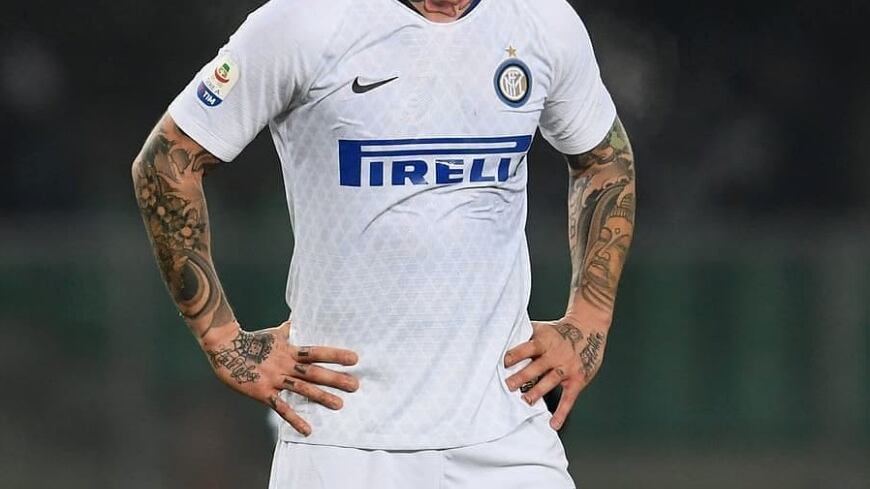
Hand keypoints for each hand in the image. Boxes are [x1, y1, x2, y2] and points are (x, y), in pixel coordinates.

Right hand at [201, 321, 358, 435]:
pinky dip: (295, 419)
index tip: (354, 359)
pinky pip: (281, 407)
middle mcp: (285, 364)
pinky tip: (308, 429)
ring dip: (321, 397)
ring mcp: (275, 379)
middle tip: (355, 385)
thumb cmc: (250, 340)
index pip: (317, 352)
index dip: (335, 355)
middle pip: (314, 372)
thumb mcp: (273, 334)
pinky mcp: (263, 393)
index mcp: (289, 350)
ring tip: (339, 404)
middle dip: (335, 378)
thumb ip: (287, 331)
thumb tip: (294, 321)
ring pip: (302, 388)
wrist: (225, 347)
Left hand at [504, 319, 607, 429]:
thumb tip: (502, 341)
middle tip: (509, 385)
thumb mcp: (543, 328)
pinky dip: (562, 412)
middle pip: (537, 366)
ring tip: (525, 401)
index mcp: (544, 340)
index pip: (527, 347)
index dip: (516, 355)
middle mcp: (555, 354)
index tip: (504, 363)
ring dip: (537, 392)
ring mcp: (567, 367)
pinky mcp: (577, 379)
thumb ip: (526, 336)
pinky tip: (554, 423)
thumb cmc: (560, 331)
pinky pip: (569, 398)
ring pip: (550, 381)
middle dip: (522, 376)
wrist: (588, 328)